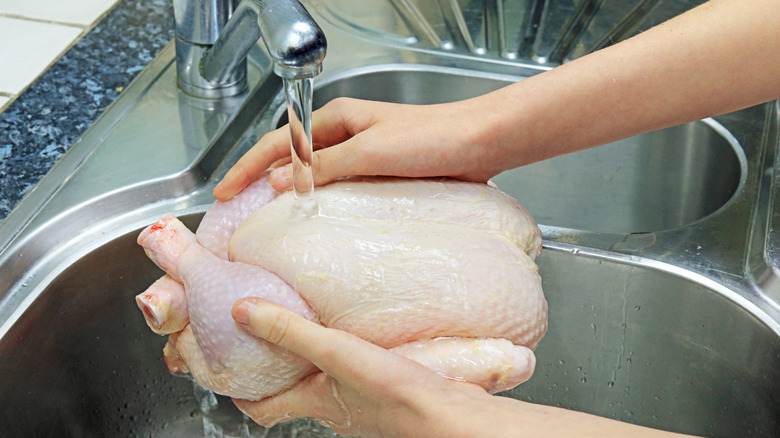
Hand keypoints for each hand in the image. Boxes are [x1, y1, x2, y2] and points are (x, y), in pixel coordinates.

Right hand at [214, 98, 511, 200]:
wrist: (480, 143)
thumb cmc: (432, 138)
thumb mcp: (369, 151)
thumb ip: (323, 167)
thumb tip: (277, 181)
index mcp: (337, 120)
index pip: (277, 143)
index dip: (246, 168)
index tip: (223, 191)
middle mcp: (347, 135)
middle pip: (292, 159)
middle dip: (262, 182)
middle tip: (239, 211)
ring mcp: (364, 156)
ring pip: (316, 177)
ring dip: (293, 196)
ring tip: (271, 223)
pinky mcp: (382, 176)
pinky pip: (342, 191)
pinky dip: (324, 205)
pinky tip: (319, 224)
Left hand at [230, 298, 692, 437]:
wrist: (456, 419)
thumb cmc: (400, 398)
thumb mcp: (337, 355)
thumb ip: (291, 331)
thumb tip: (243, 311)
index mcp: (314, 402)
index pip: (260, 408)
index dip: (237, 389)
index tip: (223, 362)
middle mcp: (334, 407)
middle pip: (290, 392)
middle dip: (273, 365)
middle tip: (263, 331)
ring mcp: (362, 402)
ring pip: (323, 381)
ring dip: (309, 357)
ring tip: (306, 321)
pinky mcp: (389, 391)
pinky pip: (355, 372)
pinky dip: (345, 354)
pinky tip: (358, 332)